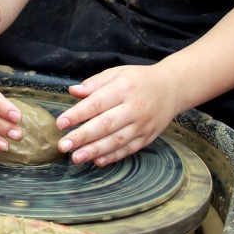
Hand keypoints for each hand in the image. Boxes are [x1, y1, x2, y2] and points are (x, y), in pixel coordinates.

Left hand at [54, 65, 178, 165]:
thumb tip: (72, 91)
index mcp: (124, 88)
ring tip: (76, 158)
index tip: (60, 123)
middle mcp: (134, 108)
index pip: (97, 103)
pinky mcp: (147, 137)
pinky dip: (113, 156)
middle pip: (105, 125)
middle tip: (63, 146)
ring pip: (116, 140)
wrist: (172, 88)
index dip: (78, 114)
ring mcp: (142, 125)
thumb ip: (94, 83)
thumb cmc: (139, 80)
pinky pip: (128, 149)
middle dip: (82, 137)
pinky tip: (97, 161)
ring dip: (95, 151)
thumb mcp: (117, 73)